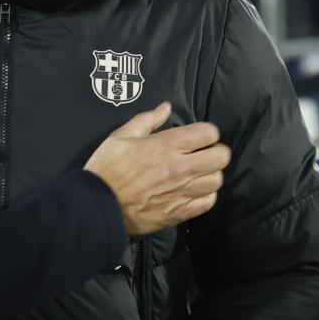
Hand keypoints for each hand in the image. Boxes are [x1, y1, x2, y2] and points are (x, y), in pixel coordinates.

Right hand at [83, 103, 231, 235]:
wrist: (97, 206)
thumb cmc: (107, 168)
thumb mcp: (120, 136)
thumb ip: (147, 120)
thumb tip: (166, 108)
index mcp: (167, 145)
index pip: (209, 133)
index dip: (207, 133)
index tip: (198, 137)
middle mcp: (180, 168)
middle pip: (221, 157)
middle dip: (216, 152)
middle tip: (204, 154)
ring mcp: (182, 192)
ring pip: (217, 180)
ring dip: (210, 175)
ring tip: (198, 175)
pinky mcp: (179, 212)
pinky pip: (208, 203)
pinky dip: (205, 196)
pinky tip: (194, 192)